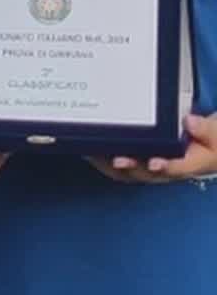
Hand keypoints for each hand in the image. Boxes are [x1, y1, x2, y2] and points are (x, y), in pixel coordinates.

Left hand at [89, 113, 216, 183]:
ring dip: (111, 165)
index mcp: (192, 163)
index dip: (166, 167)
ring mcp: (152, 168)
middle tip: (117, 158)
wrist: (210, 146)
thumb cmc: (212, 141)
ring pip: (129, 173)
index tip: (156, 162)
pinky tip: (89, 150)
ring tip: (94, 153)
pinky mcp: (140, 163)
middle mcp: (169, 169)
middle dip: (131, 166)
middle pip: (147, 172)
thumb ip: (207, 129)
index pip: (179, 168)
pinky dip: (104, 160)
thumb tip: (190, 121)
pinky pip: (119, 167)